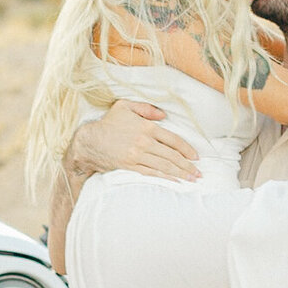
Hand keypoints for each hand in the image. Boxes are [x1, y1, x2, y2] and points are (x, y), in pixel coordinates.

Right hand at [69, 96, 199, 182]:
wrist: (88, 140)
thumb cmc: (108, 123)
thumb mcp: (125, 106)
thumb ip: (146, 108)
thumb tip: (163, 115)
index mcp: (146, 126)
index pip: (173, 139)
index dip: (187, 149)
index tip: (196, 157)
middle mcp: (144, 141)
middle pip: (172, 155)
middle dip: (187, 166)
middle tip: (198, 173)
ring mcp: (137, 155)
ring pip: (164, 166)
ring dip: (180, 174)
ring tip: (191, 179)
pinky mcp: (129, 166)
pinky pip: (151, 173)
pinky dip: (164, 178)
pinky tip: (174, 181)